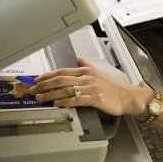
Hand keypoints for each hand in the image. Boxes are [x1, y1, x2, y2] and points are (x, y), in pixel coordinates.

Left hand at [29, 57, 149, 117]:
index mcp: (87, 71)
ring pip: (66, 89)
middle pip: (61, 79)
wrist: (130, 97)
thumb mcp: (101, 72)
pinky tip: (57, 104)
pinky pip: (77, 99)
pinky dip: (65, 101)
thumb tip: (79, 58)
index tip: (37, 80)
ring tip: (40, 98)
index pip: (62, 71)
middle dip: (43, 85)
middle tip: (32, 90)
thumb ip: (87, 65)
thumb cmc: (116, 88)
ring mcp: (92, 88)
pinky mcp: (96, 99)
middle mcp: (88, 78)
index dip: (47, 75)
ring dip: (50, 94)